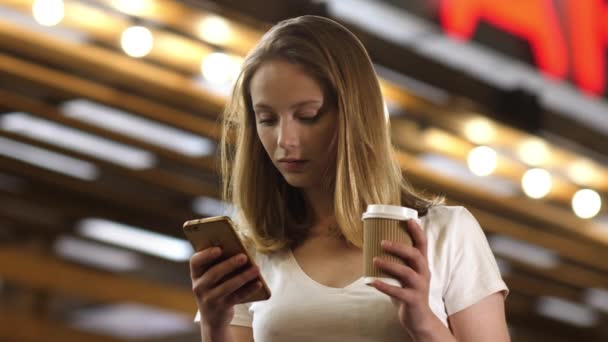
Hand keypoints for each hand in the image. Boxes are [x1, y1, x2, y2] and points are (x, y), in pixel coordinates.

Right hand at [190, 247, 261, 328]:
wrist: (213, 318)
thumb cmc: (216, 288)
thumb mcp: (212, 278)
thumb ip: (220, 264)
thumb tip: (241, 252)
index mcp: (196, 274)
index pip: (195, 262)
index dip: (206, 255)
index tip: (219, 249)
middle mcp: (199, 287)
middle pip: (213, 273)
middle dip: (230, 264)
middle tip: (244, 257)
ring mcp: (209, 299)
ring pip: (227, 286)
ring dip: (243, 276)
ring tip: (256, 269)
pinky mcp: (221, 308)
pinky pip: (237, 297)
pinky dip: (249, 289)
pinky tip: (258, 283)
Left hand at [370, 219, 435, 338]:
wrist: (419, 319)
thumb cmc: (408, 293)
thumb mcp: (404, 275)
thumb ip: (395, 263)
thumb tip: (371, 248)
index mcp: (422, 265)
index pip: (423, 245)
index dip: (417, 231)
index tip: (409, 219)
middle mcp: (423, 274)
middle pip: (415, 256)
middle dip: (400, 247)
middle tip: (383, 242)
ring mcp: (420, 287)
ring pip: (407, 273)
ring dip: (390, 265)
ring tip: (375, 259)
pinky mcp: (413, 300)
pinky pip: (398, 292)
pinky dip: (384, 286)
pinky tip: (372, 282)